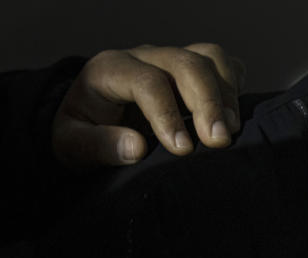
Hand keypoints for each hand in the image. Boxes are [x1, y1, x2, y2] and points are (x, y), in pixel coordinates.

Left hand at [53, 43, 244, 167]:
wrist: (91, 119)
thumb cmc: (83, 133)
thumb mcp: (72, 145)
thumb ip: (98, 146)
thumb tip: (136, 147)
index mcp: (110, 69)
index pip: (147, 82)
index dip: (168, 115)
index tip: (183, 150)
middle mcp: (144, 57)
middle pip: (185, 64)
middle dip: (207, 103)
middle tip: (219, 141)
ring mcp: (170, 59)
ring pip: (209, 56)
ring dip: (226, 92)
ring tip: (231, 129)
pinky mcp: (191, 68)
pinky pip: (222, 62)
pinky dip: (234, 85)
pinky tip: (233, 116)